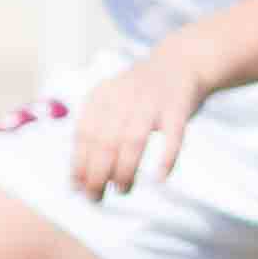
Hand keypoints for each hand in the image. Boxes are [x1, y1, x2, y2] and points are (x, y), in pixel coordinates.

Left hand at [68, 32, 216, 197]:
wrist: (180, 62)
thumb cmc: (140, 94)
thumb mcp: (111, 102)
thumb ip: (96, 134)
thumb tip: (77, 179)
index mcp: (102, 96)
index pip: (84, 134)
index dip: (78, 163)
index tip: (77, 187)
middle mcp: (124, 95)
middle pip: (105, 140)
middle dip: (97, 173)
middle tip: (96, 196)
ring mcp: (152, 100)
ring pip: (133, 140)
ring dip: (125, 169)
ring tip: (121, 189)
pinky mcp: (178, 107)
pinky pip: (173, 136)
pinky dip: (166, 158)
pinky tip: (160, 178)